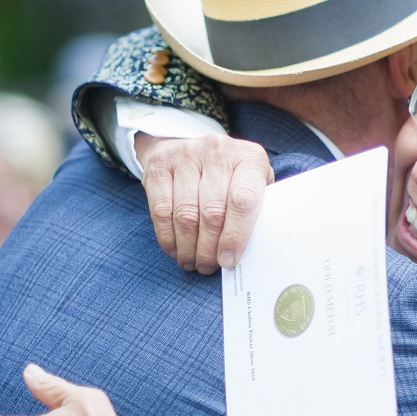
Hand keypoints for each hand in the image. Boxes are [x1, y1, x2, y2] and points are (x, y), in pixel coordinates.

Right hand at [136, 133, 271, 273]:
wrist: (197, 148)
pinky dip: (168, 236)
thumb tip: (251, 251)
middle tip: (208, 266)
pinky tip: (175, 249)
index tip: (228, 260)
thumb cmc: (233, 177)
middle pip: (212, 212)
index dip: (235, 236)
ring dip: (187, 247)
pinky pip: (161, 210)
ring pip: (185, 214)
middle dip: (208, 249)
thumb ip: (257, 211)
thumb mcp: (254, 185)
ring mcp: (186, 155)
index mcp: (249, 158)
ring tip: (192, 263)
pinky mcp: (160, 164)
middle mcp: (217, 152)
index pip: (243, 201)